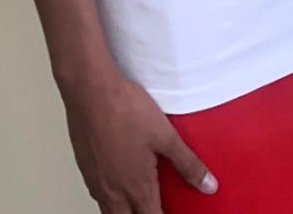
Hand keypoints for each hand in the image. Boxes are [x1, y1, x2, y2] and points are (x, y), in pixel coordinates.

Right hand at [61, 67, 218, 212]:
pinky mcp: (84, 167)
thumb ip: (187, 163)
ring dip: (124, 211)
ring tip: (135, 200)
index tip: (170, 213)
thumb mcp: (165, 136)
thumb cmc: (125, 109)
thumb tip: (208, 185)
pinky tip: (115, 179)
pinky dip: (109, 196)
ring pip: (109, 211)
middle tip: (153, 207)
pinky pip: (97, 194)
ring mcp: (96, 181)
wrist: (90, 90)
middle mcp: (113, 192)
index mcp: (137, 188)